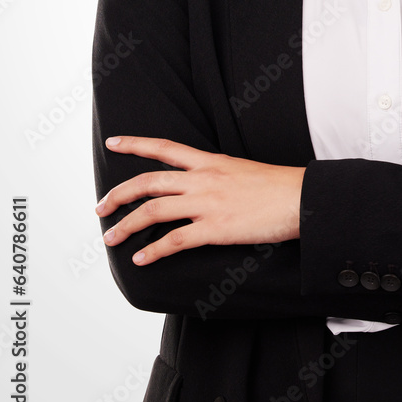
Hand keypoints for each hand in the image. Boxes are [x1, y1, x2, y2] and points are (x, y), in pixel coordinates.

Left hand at [95, 136, 305, 264]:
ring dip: (126, 225)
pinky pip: (174, 240)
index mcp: (210, 162)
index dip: (136, 144)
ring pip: (153, 210)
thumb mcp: (242, 170)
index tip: (114, 142)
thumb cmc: (279, 187)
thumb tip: (204, 186)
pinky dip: (153, 250)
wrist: (300, 197)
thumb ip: (218, 175)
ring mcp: (207, 203)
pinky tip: (142, 258)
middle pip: (148, 182)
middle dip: (118, 194)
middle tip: (100, 207)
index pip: (164, 148)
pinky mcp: (215, 228)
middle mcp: (202, 178)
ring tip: (111, 237)